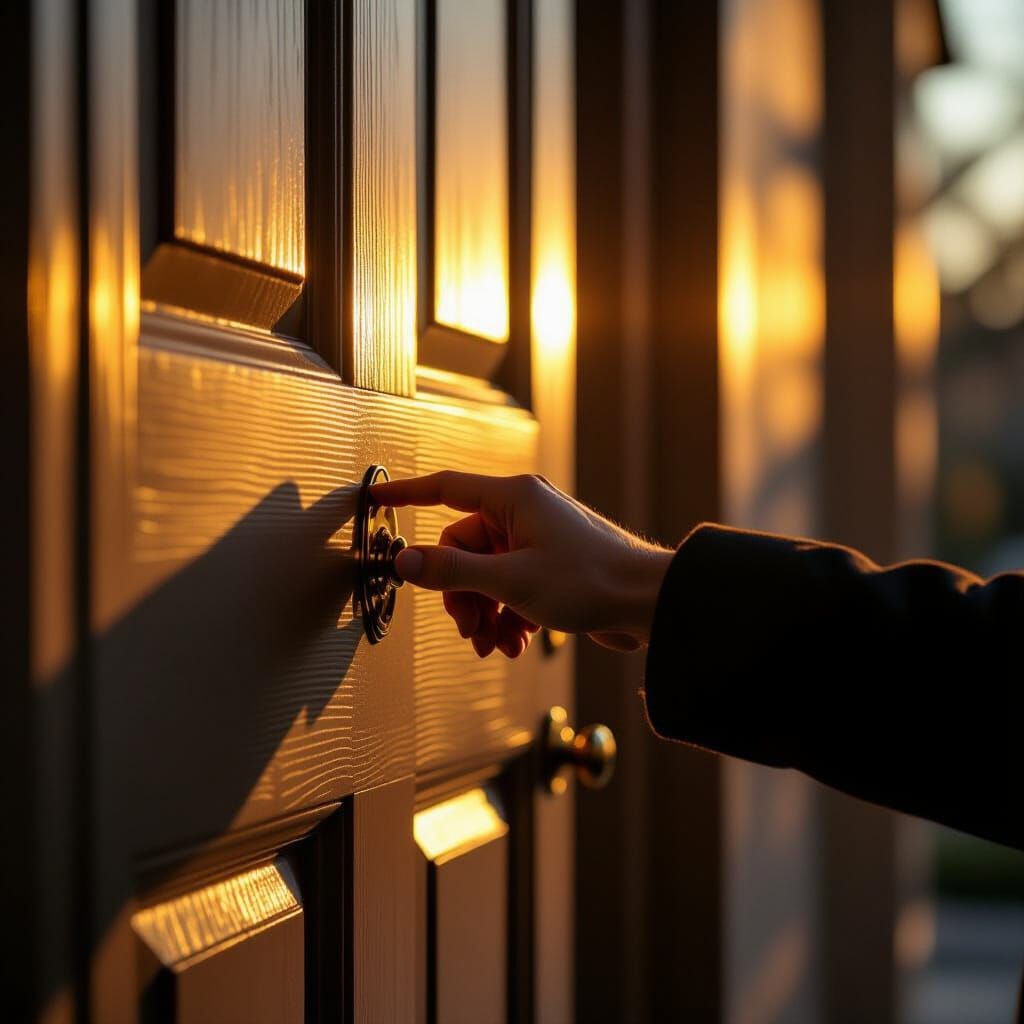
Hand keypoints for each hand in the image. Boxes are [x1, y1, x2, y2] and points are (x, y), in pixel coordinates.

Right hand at [369, 472, 673, 658]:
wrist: (647, 603)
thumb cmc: (591, 580)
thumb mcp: (510, 581)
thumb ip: (452, 573)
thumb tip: (404, 563)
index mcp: (513, 498)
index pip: (445, 488)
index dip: (407, 494)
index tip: (377, 500)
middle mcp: (524, 512)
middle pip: (464, 548)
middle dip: (462, 595)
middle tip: (469, 628)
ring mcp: (538, 538)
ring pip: (487, 574)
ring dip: (485, 612)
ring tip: (496, 644)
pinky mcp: (550, 564)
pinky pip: (510, 586)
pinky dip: (508, 614)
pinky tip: (517, 642)